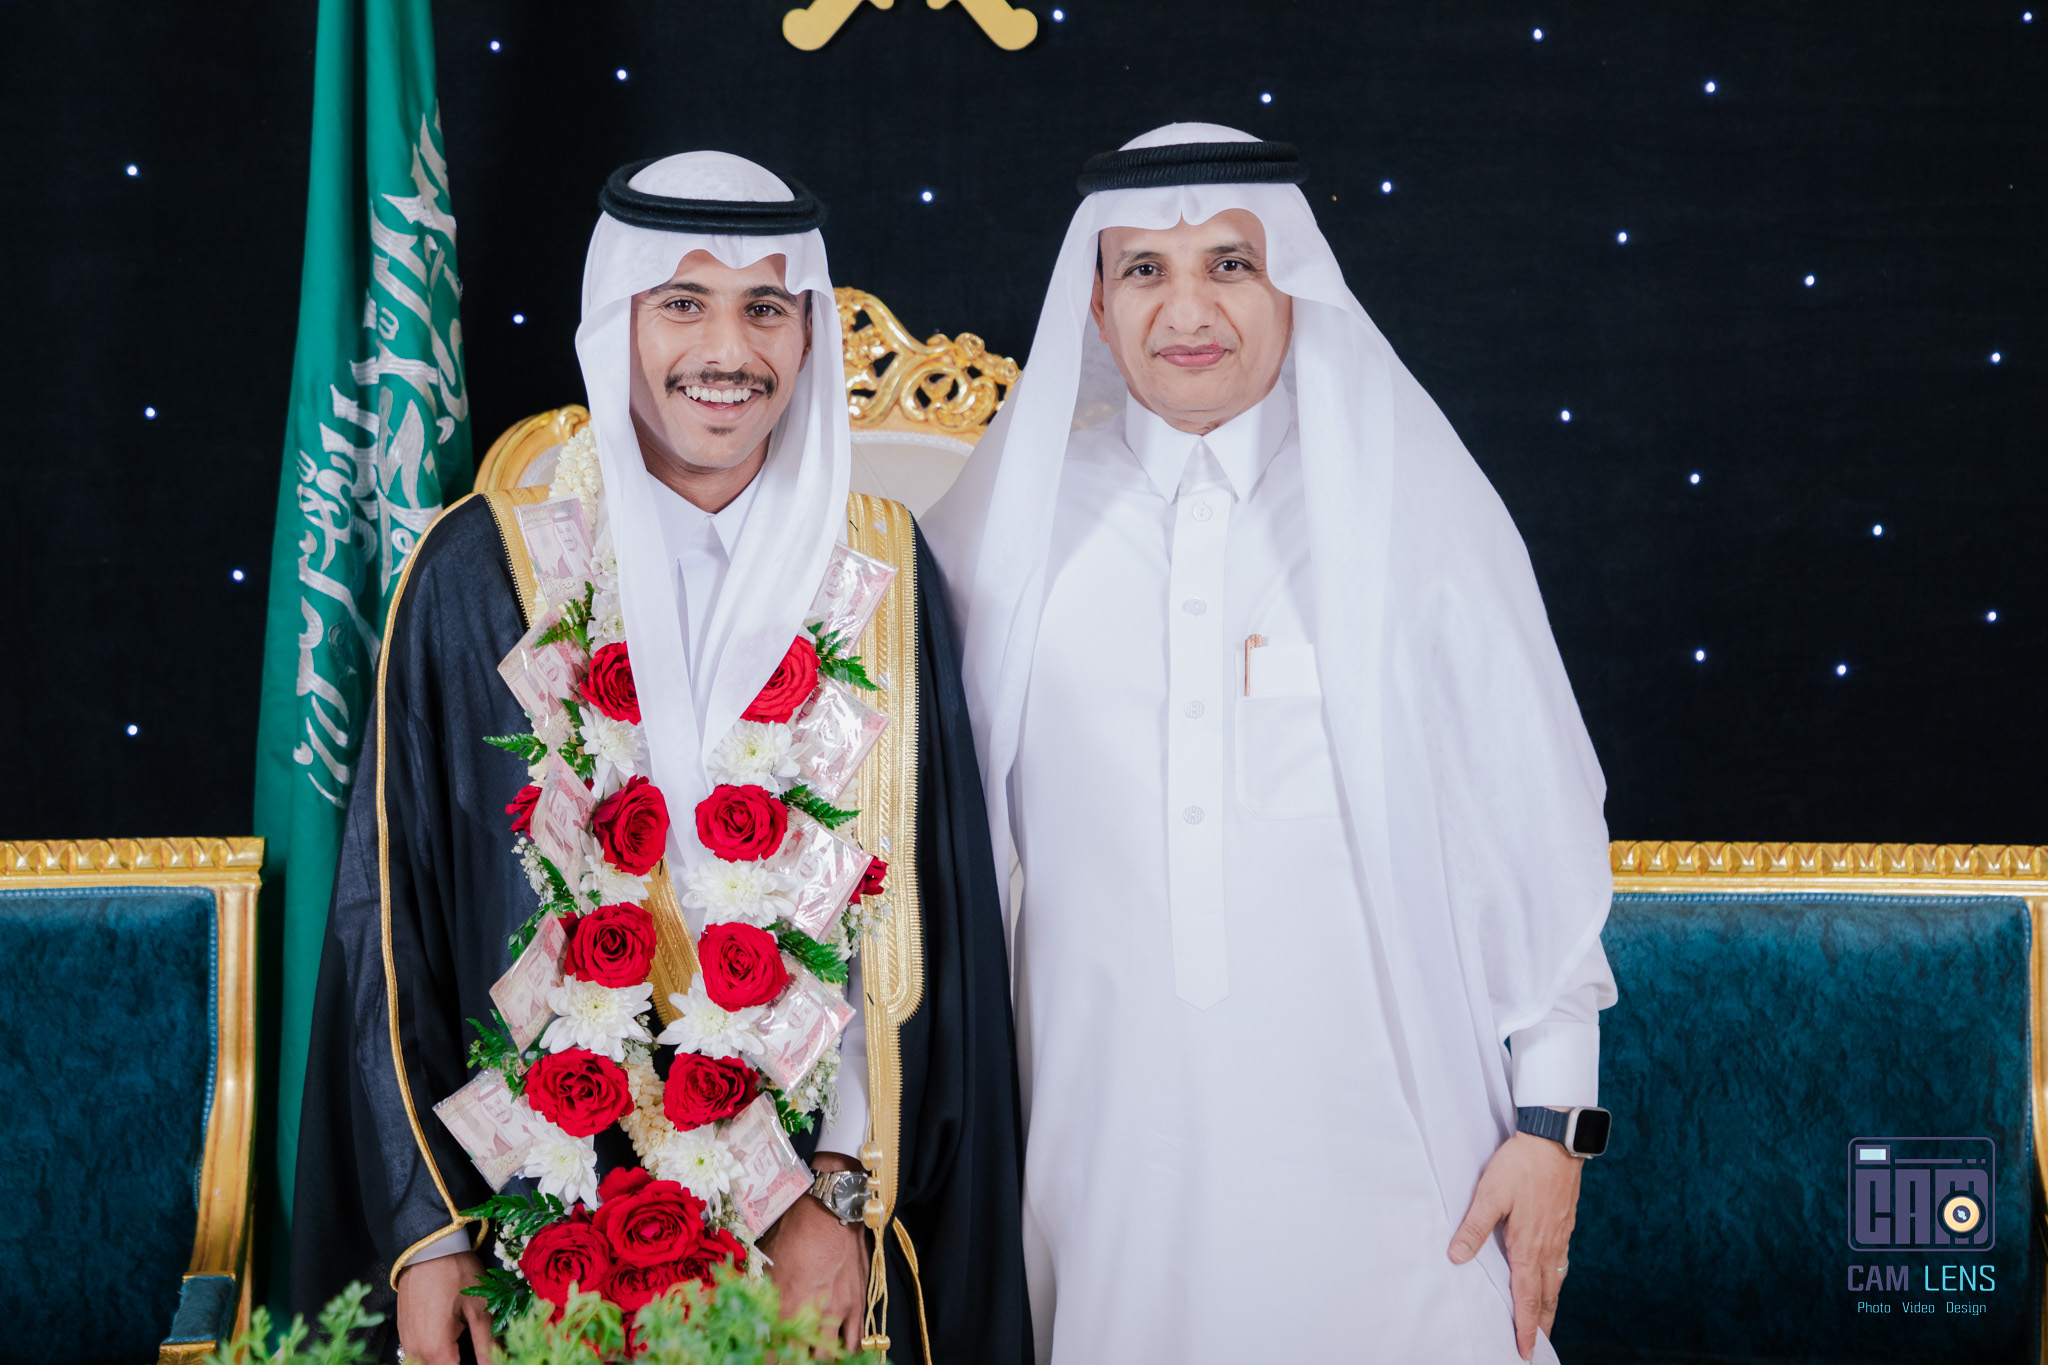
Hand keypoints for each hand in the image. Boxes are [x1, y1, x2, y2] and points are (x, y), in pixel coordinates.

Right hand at [396, 1249, 496, 1364]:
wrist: (426, 1247)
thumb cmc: (455, 1272)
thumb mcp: (480, 1307)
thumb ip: (488, 1344)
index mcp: (435, 1349)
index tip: (488, 1361)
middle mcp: (415, 1352)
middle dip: (461, 1363)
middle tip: (483, 1353)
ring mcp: (407, 1343)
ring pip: (429, 1364)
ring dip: (449, 1359)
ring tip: (468, 1345)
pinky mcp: (405, 1333)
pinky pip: (420, 1355)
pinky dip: (438, 1354)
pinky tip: (455, 1339)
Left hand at [759, 1153, 867, 1350]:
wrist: (829, 1211)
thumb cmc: (793, 1230)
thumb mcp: (766, 1259)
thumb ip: (758, 1289)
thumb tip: (742, 1305)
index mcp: (782, 1305)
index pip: (771, 1350)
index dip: (767, 1360)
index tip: (763, 1359)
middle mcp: (809, 1315)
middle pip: (799, 1359)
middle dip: (792, 1363)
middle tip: (787, 1361)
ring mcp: (835, 1313)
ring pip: (826, 1357)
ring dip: (816, 1361)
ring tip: (809, 1360)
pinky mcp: (855, 1305)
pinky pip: (854, 1343)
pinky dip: (845, 1355)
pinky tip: (837, 1358)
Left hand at [1447, 1130, 1582, 1360]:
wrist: (1557, 1141)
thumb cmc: (1521, 1165)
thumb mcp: (1490, 1194)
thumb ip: (1473, 1228)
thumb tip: (1456, 1257)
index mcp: (1529, 1247)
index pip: (1526, 1298)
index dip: (1525, 1327)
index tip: (1526, 1351)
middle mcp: (1549, 1247)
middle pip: (1546, 1297)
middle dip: (1540, 1324)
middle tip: (1537, 1347)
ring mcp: (1561, 1236)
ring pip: (1556, 1281)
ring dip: (1550, 1305)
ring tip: (1544, 1322)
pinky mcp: (1565, 1223)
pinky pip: (1562, 1262)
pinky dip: (1557, 1280)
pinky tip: (1552, 1277)